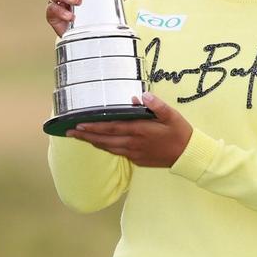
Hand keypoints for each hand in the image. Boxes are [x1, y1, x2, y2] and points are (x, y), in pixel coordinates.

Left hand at [66, 92, 192, 167]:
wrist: (188, 155)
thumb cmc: (180, 132)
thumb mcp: (171, 115)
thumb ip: (156, 105)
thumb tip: (141, 95)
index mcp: (140, 131)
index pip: (111, 128)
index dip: (93, 126)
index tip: (78, 124)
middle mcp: (133, 143)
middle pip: (104, 140)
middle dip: (85, 135)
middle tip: (69, 132)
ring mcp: (134, 153)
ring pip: (108, 148)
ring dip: (93, 142)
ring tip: (80, 137)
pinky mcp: (137, 160)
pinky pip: (117, 153)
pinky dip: (105, 147)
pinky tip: (100, 143)